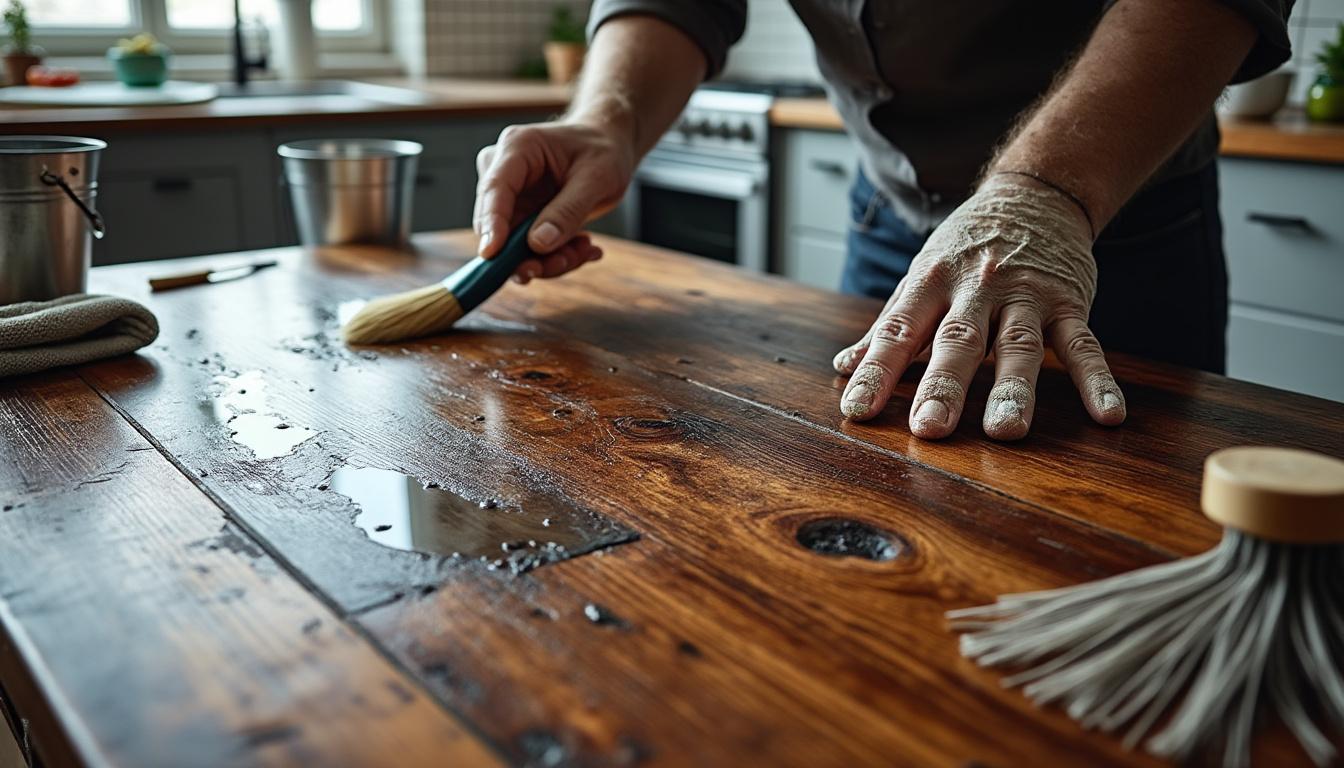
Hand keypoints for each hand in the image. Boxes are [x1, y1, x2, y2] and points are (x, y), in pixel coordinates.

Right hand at [474, 119, 635, 282]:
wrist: (608, 148)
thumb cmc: (603, 151)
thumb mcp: (596, 178)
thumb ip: (568, 211)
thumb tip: (537, 244)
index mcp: (517, 148)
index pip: (495, 189)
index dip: (491, 223)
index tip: (492, 254)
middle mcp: (504, 172)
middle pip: (498, 225)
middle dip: (529, 254)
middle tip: (567, 260)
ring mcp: (510, 197)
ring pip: (512, 246)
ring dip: (549, 259)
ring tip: (584, 249)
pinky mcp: (520, 218)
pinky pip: (528, 250)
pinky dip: (555, 256)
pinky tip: (583, 247)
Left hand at [832, 173, 1125, 440]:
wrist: (1034, 194)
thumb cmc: (965, 247)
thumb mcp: (921, 276)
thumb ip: (888, 327)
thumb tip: (844, 366)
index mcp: (930, 283)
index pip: (897, 332)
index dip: (876, 371)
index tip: (857, 410)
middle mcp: (976, 288)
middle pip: (958, 341)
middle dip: (942, 386)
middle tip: (929, 429)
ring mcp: (1026, 295)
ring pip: (1019, 345)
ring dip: (1013, 389)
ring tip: (1006, 431)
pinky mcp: (1070, 302)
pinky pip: (1084, 345)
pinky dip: (1097, 380)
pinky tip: (1107, 416)